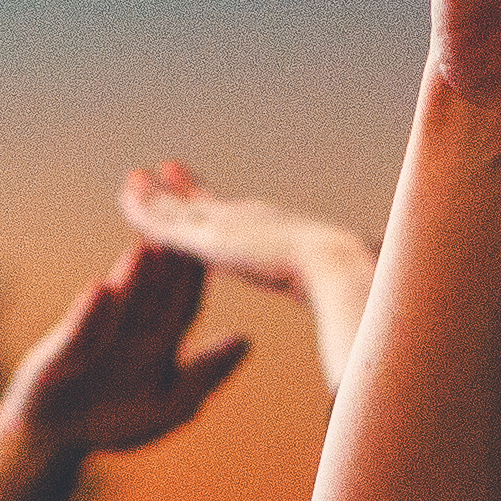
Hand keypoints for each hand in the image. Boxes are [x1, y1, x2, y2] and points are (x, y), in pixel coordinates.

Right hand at [0, 240, 251, 463]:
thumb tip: (245, 340)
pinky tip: (98, 292)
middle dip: (168, 267)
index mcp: (162, 338)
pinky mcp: (66, 344)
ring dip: (132, 278)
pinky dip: (90, 313)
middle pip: (153, 293)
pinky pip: (80, 329)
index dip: (199, 282)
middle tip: (184, 236)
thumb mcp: (171, 406)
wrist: (55, 435)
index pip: (186, 303)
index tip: (218, 256)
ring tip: (143, 252)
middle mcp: (131, 328)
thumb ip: (206, 375)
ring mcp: (97, 332)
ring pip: (119, 303)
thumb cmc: (117, 422)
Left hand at [116, 160, 361, 300]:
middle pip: (212, 207)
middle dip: (189, 192)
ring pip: (182, 209)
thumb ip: (348, 306)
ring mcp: (229, 227)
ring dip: (158, 194)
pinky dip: (143, 208)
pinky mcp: (206, 239)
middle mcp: (253, 224)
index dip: (226, 214)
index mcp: (282, 240)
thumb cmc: (357, 292)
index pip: (245, 224)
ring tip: (137, 176)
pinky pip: (164, 221)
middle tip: (168, 170)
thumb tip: (374, 330)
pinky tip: (126, 195)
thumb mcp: (349, 298)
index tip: (212, 202)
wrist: (344, 271)